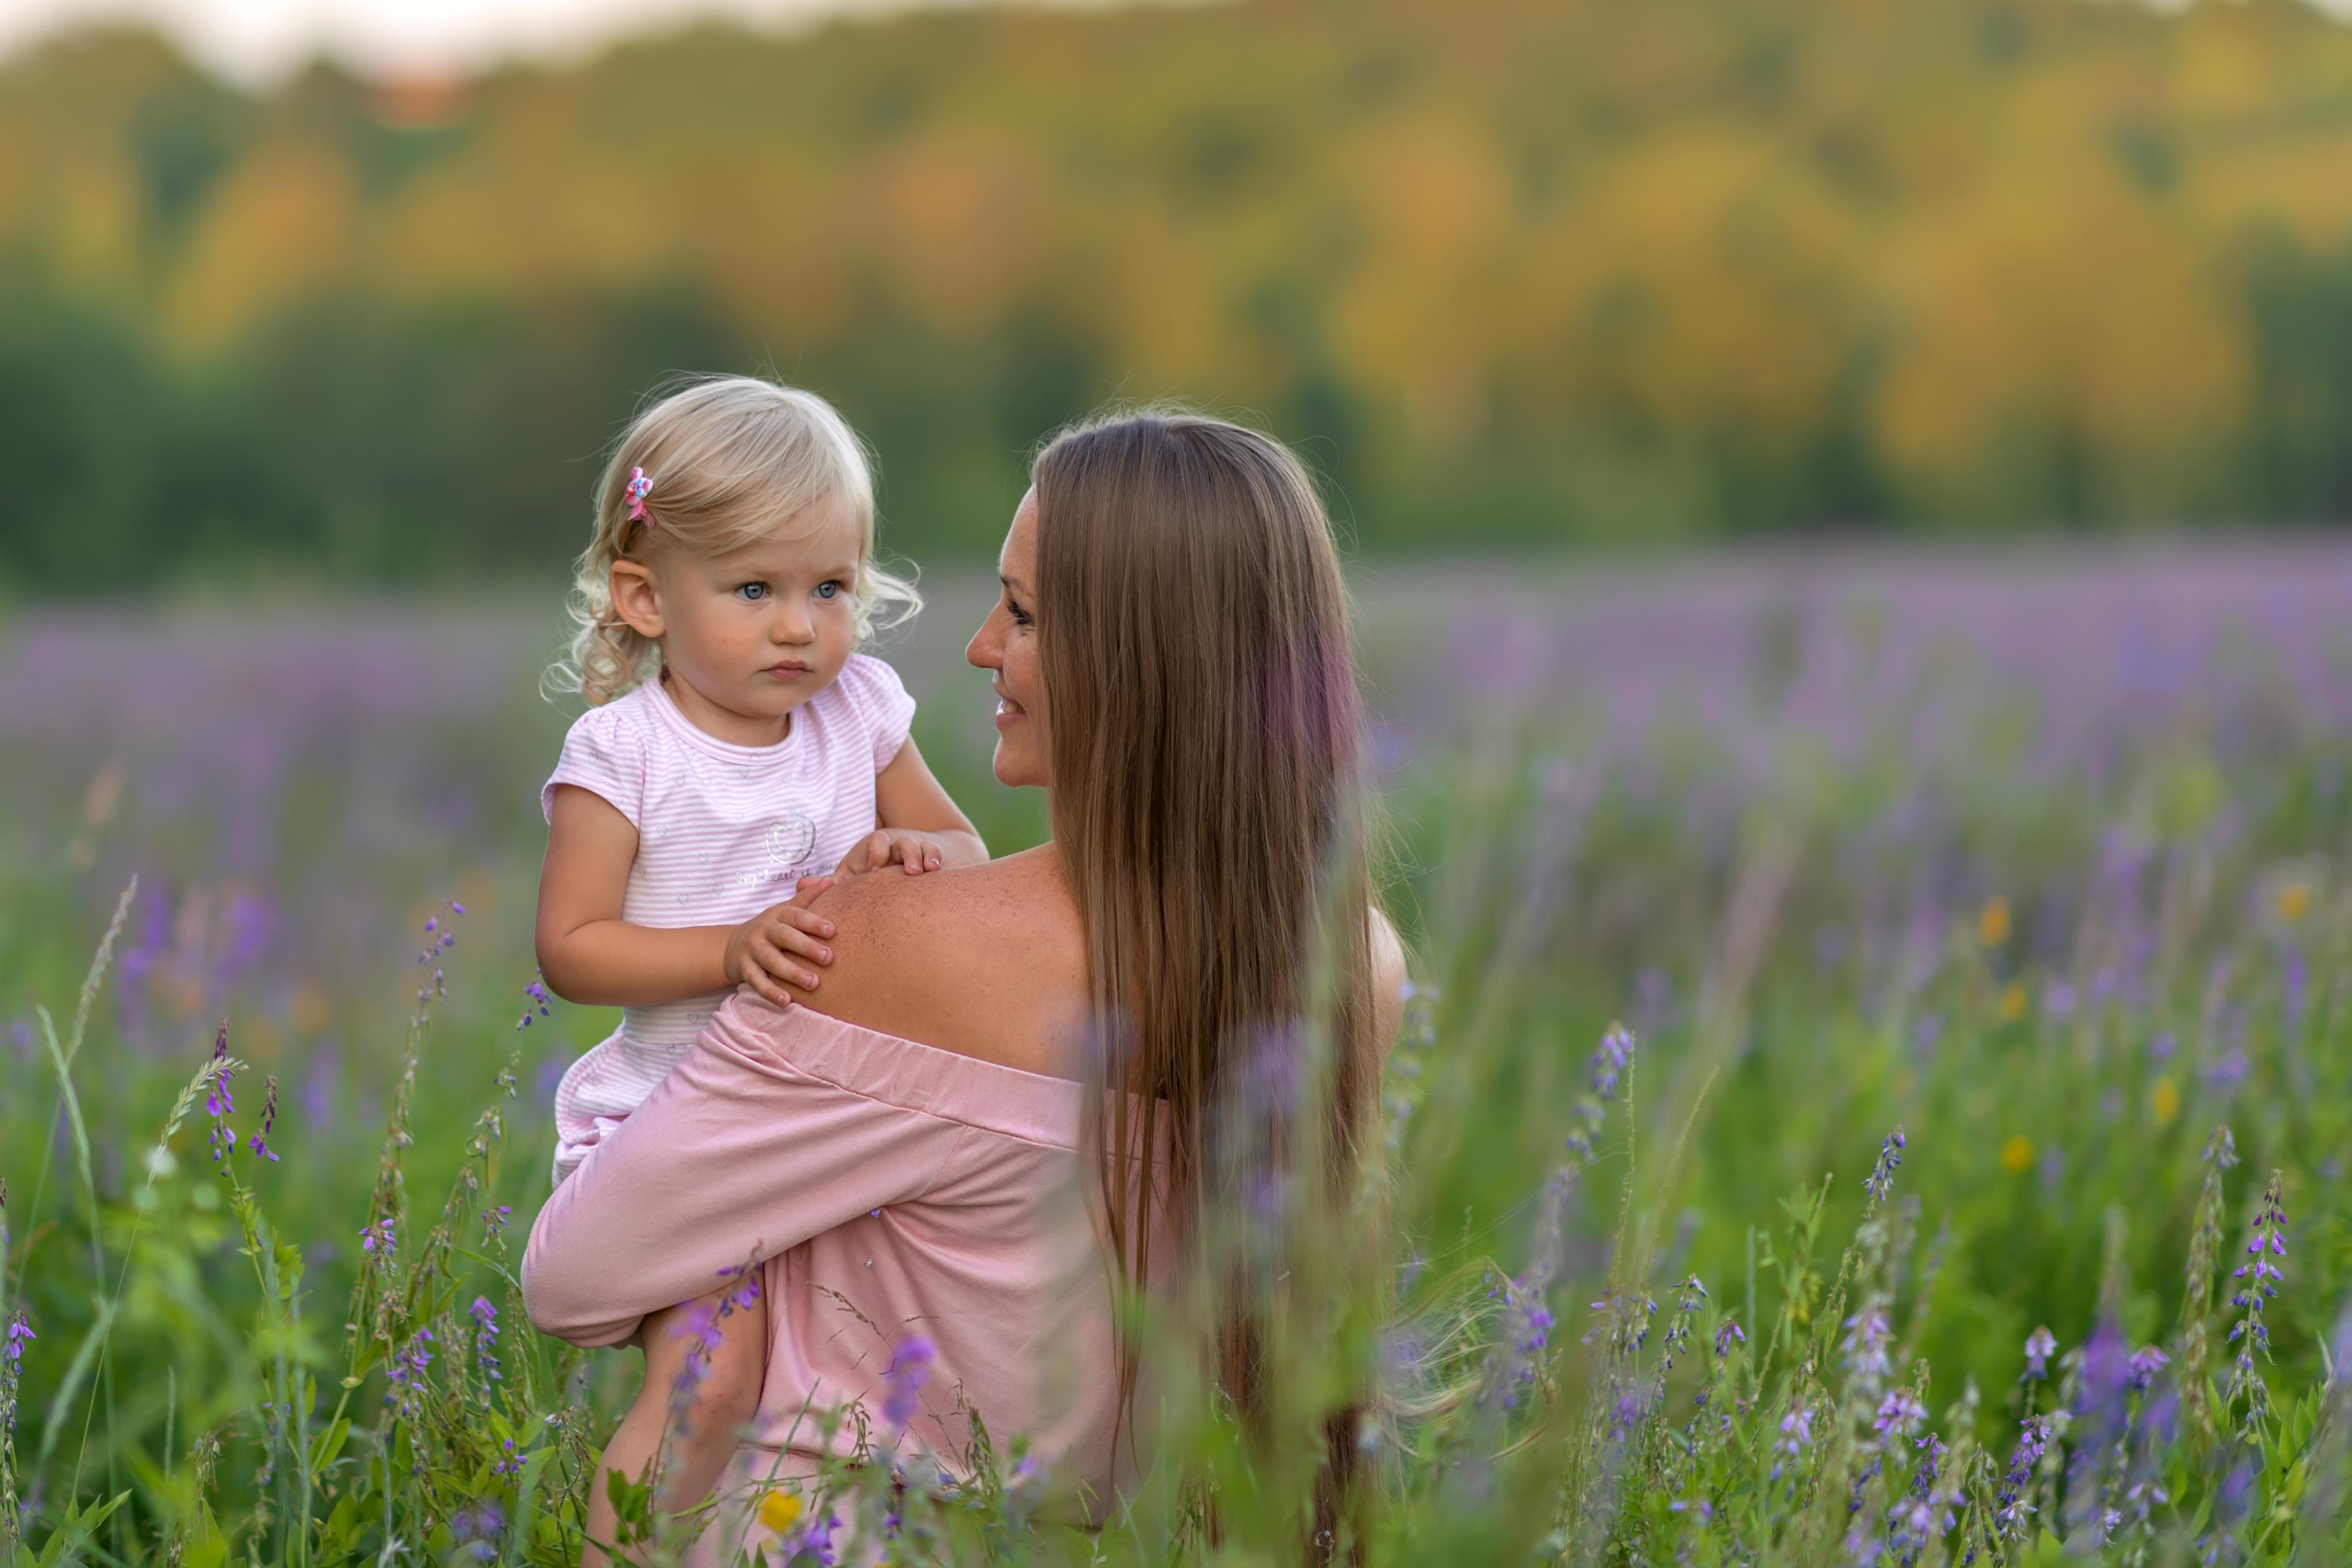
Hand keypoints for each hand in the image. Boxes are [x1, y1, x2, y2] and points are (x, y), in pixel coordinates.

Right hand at [721, 881, 836, 1004]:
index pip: (796, 915)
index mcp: (777, 914)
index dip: (813, 922)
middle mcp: (763, 930)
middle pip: (785, 937)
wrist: (731, 946)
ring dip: (792, 973)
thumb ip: (807, 897)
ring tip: (813, 983)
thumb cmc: (771, 928)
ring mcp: (752, 950)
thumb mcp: (785, 910)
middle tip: (829, 958)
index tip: (833, 930)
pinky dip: (770, 992)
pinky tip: (786, 1001)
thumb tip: (830, 880)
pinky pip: (757, 982)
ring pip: (772, 961)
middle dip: (806, 947)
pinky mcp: (744, 970)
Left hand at [834, 830, 944, 877]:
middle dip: (907, 854)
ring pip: (924, 847)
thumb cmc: (866, 876)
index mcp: (874, 849)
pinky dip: (941, 862)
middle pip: (903, 842)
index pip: (877, 840)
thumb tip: (801, 885)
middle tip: (909, 872)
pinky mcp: (929, 863)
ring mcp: (915, 855)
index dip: (877, 852)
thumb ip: (830, 884)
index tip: (875, 869)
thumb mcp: (849, 878)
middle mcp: (896, 848)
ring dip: (927, 856)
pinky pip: (938, 857)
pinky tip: (942, 873)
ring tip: (928, 870)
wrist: (895, 870)